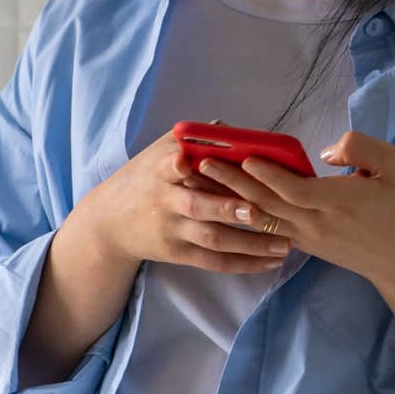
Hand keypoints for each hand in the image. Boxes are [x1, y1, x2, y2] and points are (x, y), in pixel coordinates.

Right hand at [68, 126, 290, 273]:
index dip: (176, 165)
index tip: (184, 161)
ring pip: (213, 239)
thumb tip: (232, 129)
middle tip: (257, 212)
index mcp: (161, 170)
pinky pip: (215, 262)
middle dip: (226, 209)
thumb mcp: (159, 151)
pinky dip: (244, 264)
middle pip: (197, 207)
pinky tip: (270, 262)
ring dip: (250, 243)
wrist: (110, 222)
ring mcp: (173, 230)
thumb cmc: (146, 178)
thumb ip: (194, 140)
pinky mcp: (179, 254)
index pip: (167, 166)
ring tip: (283, 244)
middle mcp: (166, 201)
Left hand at [192, 130, 394, 289]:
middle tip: (203, 163)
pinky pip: (269, 230)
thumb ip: (360, 148)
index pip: (294, 189)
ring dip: (232, 200)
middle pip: (267, 204)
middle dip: (233, 183)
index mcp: (338, 202)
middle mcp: (316, 223)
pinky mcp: (304, 245)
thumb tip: (324, 151)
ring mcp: (307, 238)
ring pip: (262, 219)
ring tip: (204, 182)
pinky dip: (246, 215)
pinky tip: (228, 200)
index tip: (245, 156)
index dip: (268, 174)